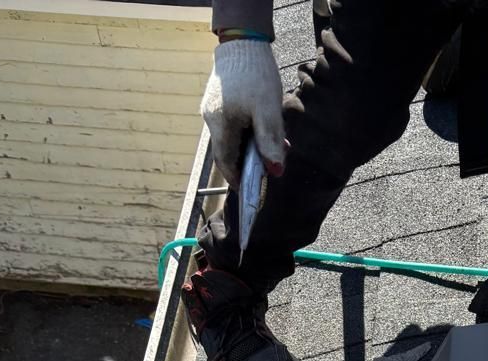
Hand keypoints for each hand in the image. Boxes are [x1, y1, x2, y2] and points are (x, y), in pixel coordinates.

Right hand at [201, 39, 284, 184]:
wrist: (243, 41)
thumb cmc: (256, 75)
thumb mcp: (267, 112)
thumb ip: (270, 142)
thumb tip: (275, 172)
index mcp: (221, 125)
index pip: (226, 163)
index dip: (237, 179)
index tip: (248, 190)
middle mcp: (212, 119)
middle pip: (228, 151)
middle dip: (246, 163)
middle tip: (265, 169)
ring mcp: (212, 108)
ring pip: (230, 137)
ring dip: (248, 147)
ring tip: (270, 146)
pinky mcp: (217, 99)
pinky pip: (231, 123)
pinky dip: (245, 131)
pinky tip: (261, 127)